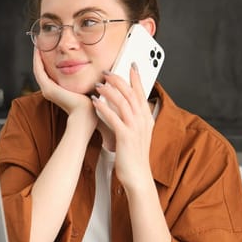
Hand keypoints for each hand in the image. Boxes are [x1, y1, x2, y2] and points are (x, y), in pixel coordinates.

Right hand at [32, 49, 96, 124]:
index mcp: (58, 92)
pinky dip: (37, 60)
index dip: (47, 61)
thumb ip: (87, 80)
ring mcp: (48, 90)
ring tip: (38, 45)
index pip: (49, 73)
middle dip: (40, 57)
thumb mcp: (87, 88)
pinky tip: (38, 50)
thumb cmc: (90, 106)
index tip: (50, 49)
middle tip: (41, 44)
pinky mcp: (48, 89)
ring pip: (38, 69)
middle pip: (42, 70)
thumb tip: (97, 71)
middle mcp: (50, 91)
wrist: (86, 115)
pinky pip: (39, 71)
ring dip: (37, 57)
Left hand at [93, 63, 154, 186]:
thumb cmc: (133, 156)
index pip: (142, 93)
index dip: (136, 78)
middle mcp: (143, 121)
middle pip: (131, 94)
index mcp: (146, 119)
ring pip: (123, 102)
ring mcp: (135, 128)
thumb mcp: (135, 134)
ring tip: (98, 84)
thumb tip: (122, 107)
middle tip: (107, 72)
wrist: (137, 177)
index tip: (131, 64)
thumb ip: (131, 119)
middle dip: (119, 80)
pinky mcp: (125, 136)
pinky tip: (95, 101)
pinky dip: (104, 107)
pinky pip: (113, 117)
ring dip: (110, 91)